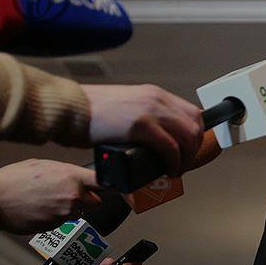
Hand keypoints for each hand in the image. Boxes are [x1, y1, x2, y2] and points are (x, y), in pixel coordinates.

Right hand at [0, 159, 101, 233]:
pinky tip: (41, 209)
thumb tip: (76, 175)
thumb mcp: (43, 165)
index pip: (103, 182)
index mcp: (72, 177)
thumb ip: (66, 172)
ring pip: (78, 213)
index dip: (111, 184)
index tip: (117, 187)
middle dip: (85, 199)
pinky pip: (63, 222)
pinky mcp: (55, 227)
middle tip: (67, 194)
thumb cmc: (13, 180)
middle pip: (95, 202)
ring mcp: (64, 213)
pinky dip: (56, 218)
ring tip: (48, 201)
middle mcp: (73, 196)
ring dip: (69, 209)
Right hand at [82, 84, 202, 175]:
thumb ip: (145, 118)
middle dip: (194, 149)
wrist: (69, 108)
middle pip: (195, 125)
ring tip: (175, 170)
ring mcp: (150, 111)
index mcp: (154, 94)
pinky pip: (170, 147)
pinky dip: (174, 162)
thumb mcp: (127, 107)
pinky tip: (167, 170)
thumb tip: (158, 140)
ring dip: (186, 158)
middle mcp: (156, 99)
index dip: (196, 135)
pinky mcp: (140, 125)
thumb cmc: (90, 112)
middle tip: (183, 163)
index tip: (190, 149)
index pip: (192, 113)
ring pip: (188, 137)